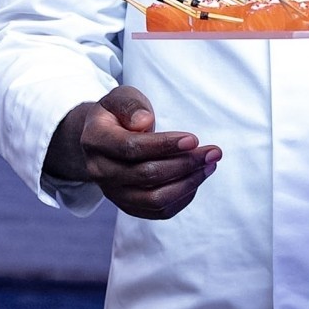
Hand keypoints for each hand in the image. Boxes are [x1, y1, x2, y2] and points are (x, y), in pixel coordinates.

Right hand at [49, 86, 220, 219]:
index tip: (193, 139)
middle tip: (213, 151)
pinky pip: (158, 211)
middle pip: (146, 175)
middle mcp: (100, 171)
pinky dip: (182, 198)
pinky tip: (197, 179)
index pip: (131, 148)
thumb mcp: (121, 97)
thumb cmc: (118, 114)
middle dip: (185, 164)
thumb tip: (145, 122)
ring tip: (210, 165)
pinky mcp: (128, 206)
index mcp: (95, 140)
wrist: (103, 139)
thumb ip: (131, 105)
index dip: (163, 145)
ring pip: (154, 198)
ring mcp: (113, 193)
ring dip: (188, 183)